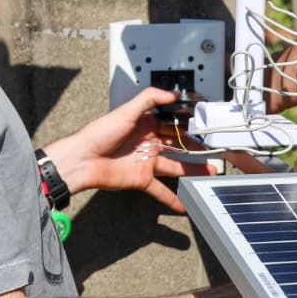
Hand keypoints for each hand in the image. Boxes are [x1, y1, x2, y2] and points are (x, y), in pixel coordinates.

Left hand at [41, 87, 216, 212]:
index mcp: (146, 124)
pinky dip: (172, 198)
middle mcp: (148, 143)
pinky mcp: (141, 179)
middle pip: (178, 146)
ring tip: (210, 172)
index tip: (206, 127)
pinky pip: (160, 190)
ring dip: (193, 171)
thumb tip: (172, 93)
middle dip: (197, 149)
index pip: (174, 124)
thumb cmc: (99, 133)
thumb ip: (150, 98)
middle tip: (214, 151)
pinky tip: (184, 204)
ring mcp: (146, 162)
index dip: (190, 126)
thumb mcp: (126, 110)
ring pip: (176, 167)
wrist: (82, 160)